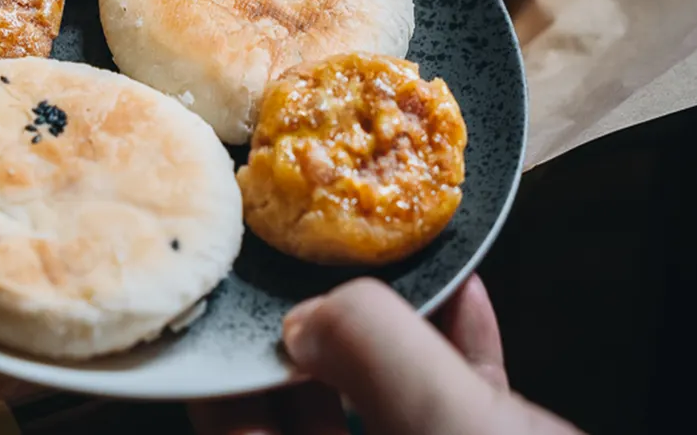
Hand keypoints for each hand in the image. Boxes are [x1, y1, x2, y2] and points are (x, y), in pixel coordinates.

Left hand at [188, 275, 583, 434]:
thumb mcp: (458, 430)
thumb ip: (378, 359)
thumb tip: (310, 315)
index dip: (229, 378)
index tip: (231, 313)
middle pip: (305, 423)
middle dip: (310, 346)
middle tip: (307, 279)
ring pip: (381, 415)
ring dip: (387, 343)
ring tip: (388, 276)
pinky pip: (454, 414)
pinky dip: (456, 359)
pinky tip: (467, 306)